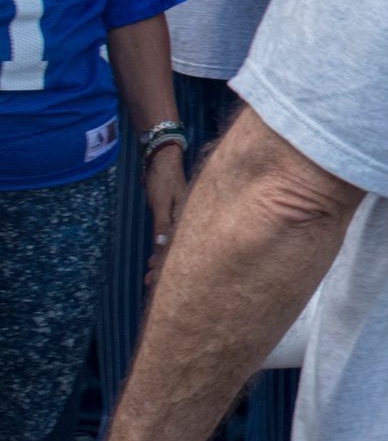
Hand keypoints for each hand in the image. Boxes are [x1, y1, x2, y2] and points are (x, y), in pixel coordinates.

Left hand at [143, 145, 187, 286]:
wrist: (164, 158)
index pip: (176, 246)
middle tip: (148, 282)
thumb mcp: (162, 200)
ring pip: (173, 243)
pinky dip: (164, 247)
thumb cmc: (164, 177)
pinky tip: (160, 255)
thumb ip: (163, 222)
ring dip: (163, 258)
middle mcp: (186, 220)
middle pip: (176, 248)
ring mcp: (180, 217)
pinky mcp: (173, 214)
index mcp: (186, 217)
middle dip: (163, 265)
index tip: (153, 277)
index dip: (165, 262)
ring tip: (150, 274)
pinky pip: (170, 235)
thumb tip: (162, 245)